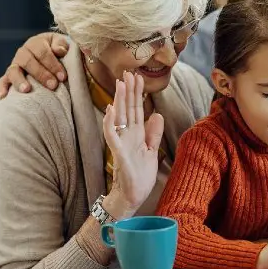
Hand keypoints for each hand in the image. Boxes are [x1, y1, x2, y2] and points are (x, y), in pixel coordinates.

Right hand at [0, 32, 69, 97]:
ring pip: (13, 71)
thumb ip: (61, 44)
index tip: (62, 77)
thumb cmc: (56, 50)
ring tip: (27, 89)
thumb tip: (59, 50)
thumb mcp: (60, 43)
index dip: (53, 64)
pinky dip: (1, 88)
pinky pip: (2, 81)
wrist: (48, 53)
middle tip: (53, 85)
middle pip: (28, 62)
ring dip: (19, 80)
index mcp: (35, 43)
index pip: (42, 52)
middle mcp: (22, 53)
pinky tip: (3, 97)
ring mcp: (15, 65)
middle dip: (41, 74)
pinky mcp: (9, 77)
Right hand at [102, 71, 164, 211]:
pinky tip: (111, 110)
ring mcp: (122, 143)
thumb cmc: (140, 176)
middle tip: (128, 72)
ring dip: (119, 101)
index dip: (137, 93)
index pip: (137, 109)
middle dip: (128, 91)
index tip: (137, 76)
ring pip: (119, 118)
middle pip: (128, 109)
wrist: (133, 196)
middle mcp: (128, 136)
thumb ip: (153, 133)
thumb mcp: (152, 151)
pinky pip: (112, 136)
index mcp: (137, 134)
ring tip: (119, 84)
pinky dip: (110, 123)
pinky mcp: (118, 153)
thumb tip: (157, 114)